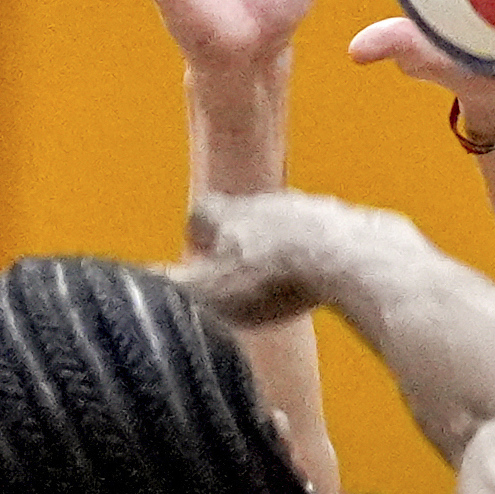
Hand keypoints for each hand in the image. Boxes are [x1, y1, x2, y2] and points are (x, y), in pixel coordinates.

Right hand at [173, 189, 419, 328]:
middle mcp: (273, 201)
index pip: (204, 212)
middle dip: (248, 236)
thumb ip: (174, 287)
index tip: (199, 247)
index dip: (200, 230)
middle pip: (252, 213)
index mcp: (232, 213)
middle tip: (247, 265)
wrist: (353, 259)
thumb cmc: (275, 278)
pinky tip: (337, 276)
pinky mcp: (358, 226)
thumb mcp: (211, 291)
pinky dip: (333, 254)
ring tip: (293, 273)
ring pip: (297, 222)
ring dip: (293, 243)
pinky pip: (339, 237)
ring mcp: (318, 208)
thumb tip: (136, 280)